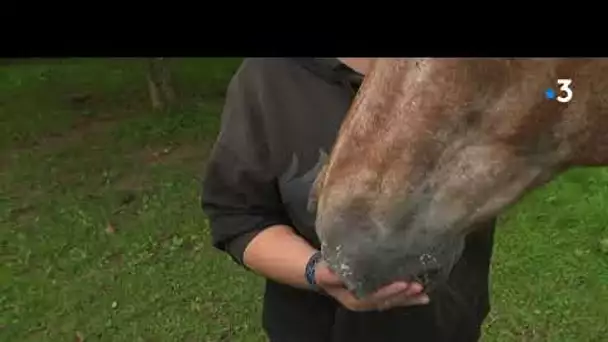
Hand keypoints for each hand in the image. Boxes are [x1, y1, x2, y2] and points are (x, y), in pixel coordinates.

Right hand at [314, 261, 429, 311]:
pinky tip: (421, 295)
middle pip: (386, 301)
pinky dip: (407, 297)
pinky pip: (394, 298)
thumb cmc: (324, 272)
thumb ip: (331, 275)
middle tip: (417, 286)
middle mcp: (365, 303)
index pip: (373, 297)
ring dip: (408, 298)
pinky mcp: (377, 295)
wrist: (323, 274)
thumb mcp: (324, 273)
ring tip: (423, 292)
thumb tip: (338, 273)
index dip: (388, 291)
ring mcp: (372, 300)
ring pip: (392, 301)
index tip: (402, 284)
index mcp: (353, 300)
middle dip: (403, 295)